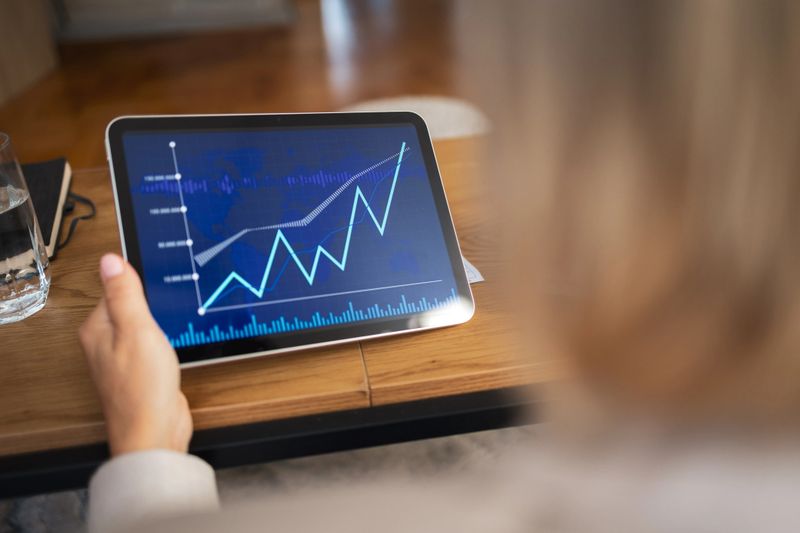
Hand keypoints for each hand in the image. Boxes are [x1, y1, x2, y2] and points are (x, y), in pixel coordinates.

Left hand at [79, 253, 192, 456]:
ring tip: (173, 323)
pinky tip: (174, 343)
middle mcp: (105, 343)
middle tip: (170, 303)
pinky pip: (152, 344)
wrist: (155, 432)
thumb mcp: (137, 330)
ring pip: (143, 326)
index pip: (116, 289)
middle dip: (152, 303)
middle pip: (130, 307)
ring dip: (160, 323)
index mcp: (97, 329)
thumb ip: (125, 294)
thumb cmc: (142, 388)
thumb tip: (110, 260)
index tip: (161, 283)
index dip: (141, 284)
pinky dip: (165, 340)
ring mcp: (123, 358)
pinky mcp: (142, 371)